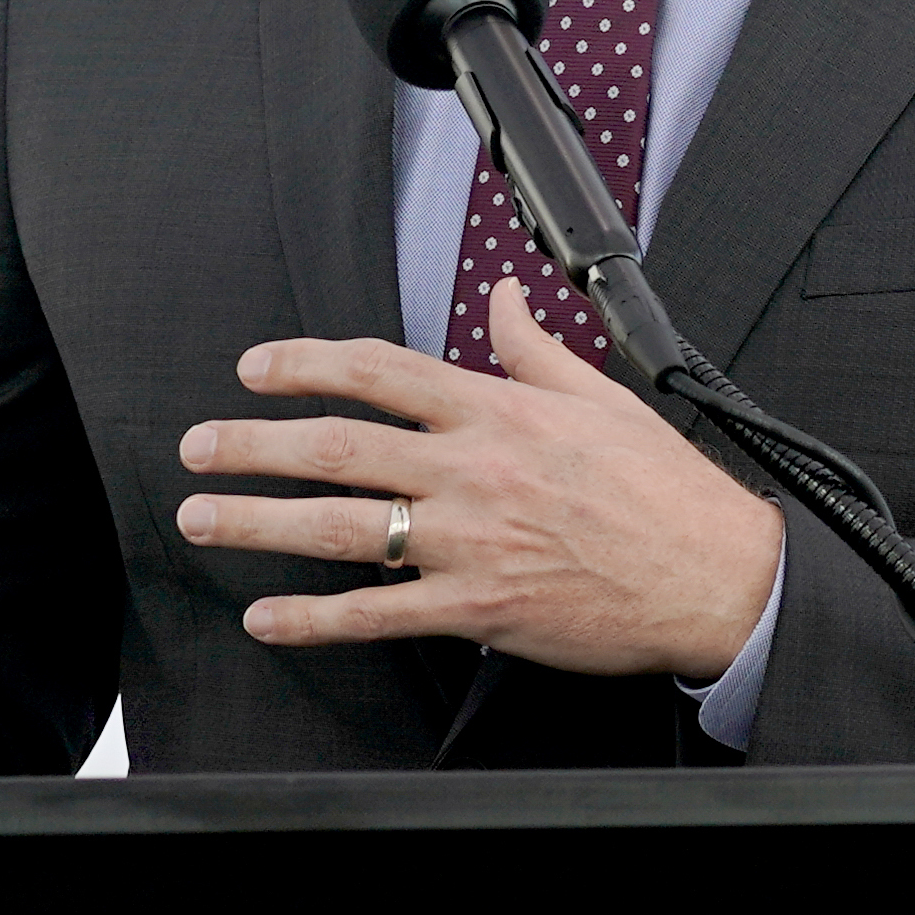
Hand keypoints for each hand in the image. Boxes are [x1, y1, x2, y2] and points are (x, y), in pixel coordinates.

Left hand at [176, 278, 780, 681]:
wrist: (716, 576)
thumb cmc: (665, 493)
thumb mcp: (601, 396)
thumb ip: (533, 346)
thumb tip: (501, 296)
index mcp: (498, 411)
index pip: (380, 370)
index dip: (305, 364)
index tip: (255, 369)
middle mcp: (473, 469)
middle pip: (338, 445)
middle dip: (253, 445)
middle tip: (198, 448)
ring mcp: (470, 541)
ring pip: (341, 525)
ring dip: (259, 521)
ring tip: (201, 518)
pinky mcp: (479, 608)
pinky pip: (377, 614)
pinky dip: (314, 618)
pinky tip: (267, 615)